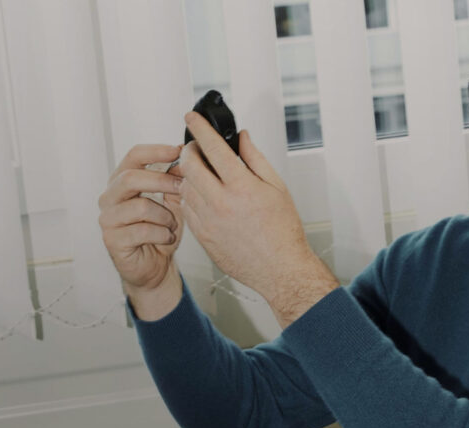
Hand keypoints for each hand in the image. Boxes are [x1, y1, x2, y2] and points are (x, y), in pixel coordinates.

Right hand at [98, 144, 185, 315]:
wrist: (155, 267)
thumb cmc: (161, 231)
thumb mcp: (172, 202)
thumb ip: (175, 180)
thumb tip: (187, 157)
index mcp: (122, 181)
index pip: (134, 156)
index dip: (156, 151)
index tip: (178, 150)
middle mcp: (110, 197)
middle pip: (131, 178)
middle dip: (162, 181)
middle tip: (183, 188)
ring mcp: (108, 219)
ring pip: (140, 206)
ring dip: (165, 216)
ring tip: (172, 225)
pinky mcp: (112, 240)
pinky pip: (143, 231)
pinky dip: (162, 234)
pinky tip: (167, 238)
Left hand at [178, 112, 337, 325]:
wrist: (280, 269)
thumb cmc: (283, 231)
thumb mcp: (277, 187)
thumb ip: (255, 158)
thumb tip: (242, 138)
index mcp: (242, 187)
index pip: (213, 148)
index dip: (200, 128)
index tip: (192, 117)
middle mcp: (221, 203)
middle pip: (189, 164)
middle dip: (189, 150)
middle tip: (196, 148)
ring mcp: (208, 221)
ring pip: (184, 186)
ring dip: (189, 174)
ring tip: (203, 174)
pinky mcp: (202, 237)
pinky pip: (186, 209)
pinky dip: (190, 197)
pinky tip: (203, 196)